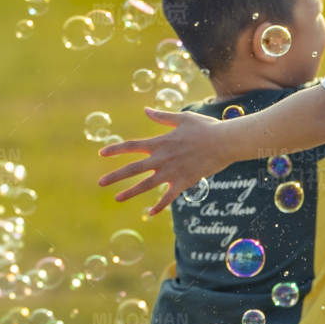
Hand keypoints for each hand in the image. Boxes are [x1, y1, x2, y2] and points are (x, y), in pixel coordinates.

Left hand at [97, 109, 233, 215]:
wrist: (224, 142)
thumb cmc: (205, 127)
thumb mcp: (182, 118)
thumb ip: (161, 116)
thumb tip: (146, 110)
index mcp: (160, 142)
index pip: (132, 146)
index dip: (116, 149)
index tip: (102, 153)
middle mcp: (162, 159)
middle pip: (133, 169)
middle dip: (115, 176)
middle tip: (100, 182)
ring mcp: (172, 172)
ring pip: (146, 185)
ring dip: (130, 192)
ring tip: (117, 198)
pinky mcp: (183, 182)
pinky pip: (168, 197)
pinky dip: (159, 205)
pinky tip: (150, 213)